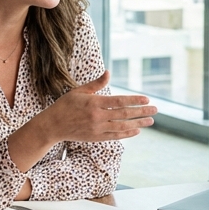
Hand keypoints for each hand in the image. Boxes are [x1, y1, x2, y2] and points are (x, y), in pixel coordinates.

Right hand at [36, 71, 156, 142]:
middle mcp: (97, 116)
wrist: (53, 125)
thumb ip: (96, 83)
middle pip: (124, 114)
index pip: (119, 101)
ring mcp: (97, 128)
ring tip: (150, 121)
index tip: (146, 99)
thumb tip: (109, 72)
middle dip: (141, 112)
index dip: (134, 100)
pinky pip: (115, 136)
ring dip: (138, 123)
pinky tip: (137, 130)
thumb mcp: (79, 91)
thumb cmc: (66, 105)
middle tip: (155, 110)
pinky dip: (127, 133)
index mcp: (94, 103)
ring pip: (122, 126)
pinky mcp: (96, 137)